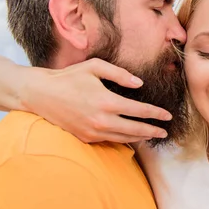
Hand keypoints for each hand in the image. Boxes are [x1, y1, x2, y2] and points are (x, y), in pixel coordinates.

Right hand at [21, 58, 173, 142]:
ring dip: (140, 138)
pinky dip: (123, 139)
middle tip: (165, 131)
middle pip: (135, 130)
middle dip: (153, 131)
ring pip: (123, 139)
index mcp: (106, 101)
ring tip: (151, 135)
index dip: (156, 114)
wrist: (40, 95)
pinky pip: (110, 141)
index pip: (140, 111)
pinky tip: (130, 136)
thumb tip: (139, 84)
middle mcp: (101, 120)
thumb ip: (120, 74)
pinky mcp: (85, 138)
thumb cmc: (69, 77)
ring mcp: (93, 132)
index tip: (168, 115)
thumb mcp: (95, 67)